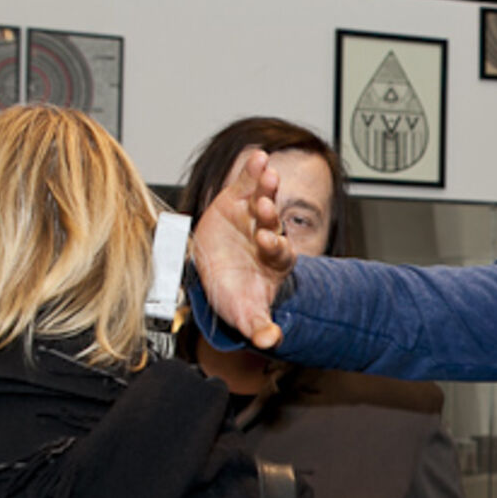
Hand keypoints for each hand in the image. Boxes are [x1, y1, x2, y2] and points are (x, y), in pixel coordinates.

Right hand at [189, 147, 291, 349]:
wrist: (218, 273)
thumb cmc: (235, 292)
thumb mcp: (246, 313)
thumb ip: (259, 326)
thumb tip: (271, 340)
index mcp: (273, 261)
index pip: (279, 252)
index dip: (273, 245)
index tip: (266, 240)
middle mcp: (267, 234)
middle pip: (273, 222)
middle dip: (269, 214)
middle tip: (263, 207)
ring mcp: (255, 215)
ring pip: (264, 198)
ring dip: (265, 187)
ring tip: (266, 172)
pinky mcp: (239, 199)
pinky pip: (249, 183)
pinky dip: (253, 170)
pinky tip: (257, 156)